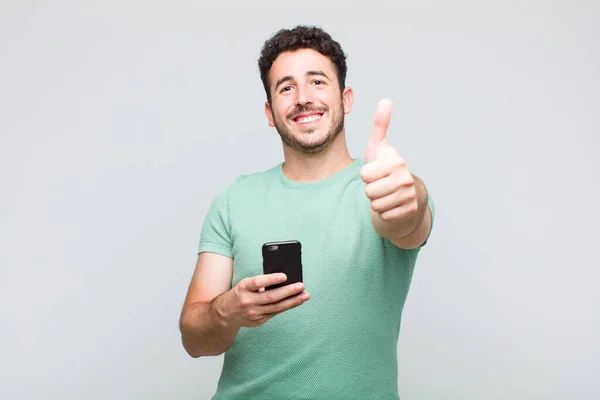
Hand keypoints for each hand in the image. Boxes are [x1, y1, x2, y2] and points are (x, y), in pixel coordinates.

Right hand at [217, 273, 309, 327]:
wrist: (225, 313)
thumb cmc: (240, 293)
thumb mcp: (245, 284)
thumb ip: (261, 283)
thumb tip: (283, 280)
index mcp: (243, 287)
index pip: (258, 282)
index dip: (271, 279)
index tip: (285, 276)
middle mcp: (247, 301)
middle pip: (271, 297)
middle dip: (289, 291)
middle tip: (302, 286)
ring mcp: (253, 313)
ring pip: (276, 307)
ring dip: (293, 301)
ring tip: (305, 295)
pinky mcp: (258, 321)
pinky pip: (275, 313)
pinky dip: (286, 307)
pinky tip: (295, 302)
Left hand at [360, 99, 418, 221]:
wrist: (405, 195)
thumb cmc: (386, 169)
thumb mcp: (380, 148)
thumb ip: (380, 125)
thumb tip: (386, 100)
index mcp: (396, 161)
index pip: (364, 174)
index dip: (366, 175)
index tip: (375, 172)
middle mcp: (406, 178)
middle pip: (369, 191)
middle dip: (371, 190)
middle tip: (380, 185)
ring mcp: (409, 195)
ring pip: (375, 204)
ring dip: (377, 202)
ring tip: (385, 194)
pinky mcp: (409, 211)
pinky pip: (383, 216)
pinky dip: (384, 213)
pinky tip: (392, 205)